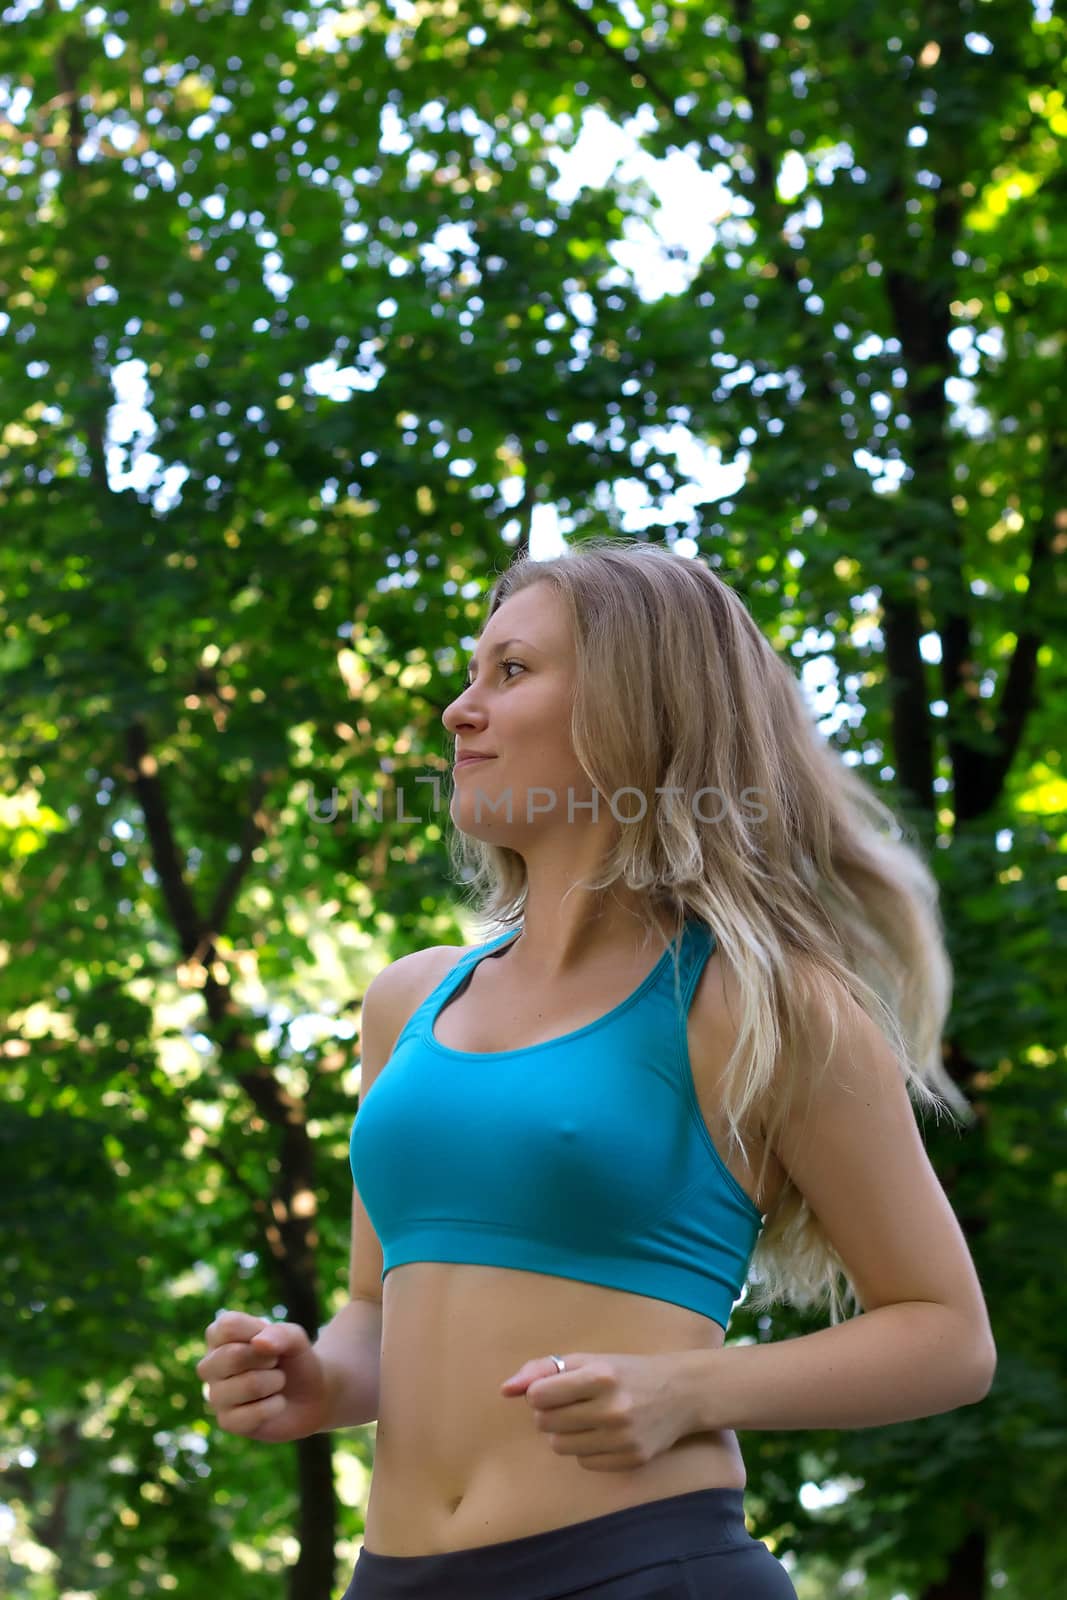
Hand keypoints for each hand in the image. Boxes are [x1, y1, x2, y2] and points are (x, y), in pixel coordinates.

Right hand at [197, 1310, 329, 1442]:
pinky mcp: (226, 1422)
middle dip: (268, 1358)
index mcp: (218, 1336)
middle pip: (233, 1355)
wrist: (310, 1394)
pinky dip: (276, 1406)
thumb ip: (281, 1333)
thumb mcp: (295, 1338)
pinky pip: (254, 1413)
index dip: (257, 1330)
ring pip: (250, 1384)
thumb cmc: (294, 1358)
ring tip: (276, 1382)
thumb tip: (258, 1343)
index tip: (269, 1340)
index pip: (228, 1326)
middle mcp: (210, 1365)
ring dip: (275, 1382)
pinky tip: (275, 1403)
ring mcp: (215, 1395)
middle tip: (275, 1363)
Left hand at [499, 1351, 689, 1471]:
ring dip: (565, 1433)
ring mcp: (623, 1439)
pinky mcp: (631, 1460)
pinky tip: (603, 1434)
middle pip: (545, 1424)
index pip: (539, 1396)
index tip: (554, 1389)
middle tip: (571, 1404)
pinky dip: (586, 1449)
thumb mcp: (588, 1360)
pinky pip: (584, 1462)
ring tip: (586, 1418)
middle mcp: (612, 1409)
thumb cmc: (626, 1371)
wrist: (680, 1393)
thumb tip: (505, 1390)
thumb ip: (542, 1370)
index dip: (539, 1393)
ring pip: (560, 1447)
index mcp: (600, 1376)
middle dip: (550, 1413)